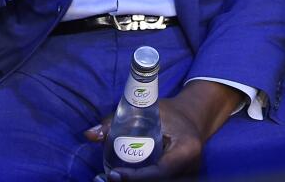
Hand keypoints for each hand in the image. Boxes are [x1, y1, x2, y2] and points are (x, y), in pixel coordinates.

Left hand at [84, 82, 242, 180]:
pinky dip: (142, 181)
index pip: (160, 171)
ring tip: (113, 178)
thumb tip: (89, 134)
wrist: (194, 118)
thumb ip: (116, 122)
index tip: (114, 175)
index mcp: (186, 150)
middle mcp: (190, 168)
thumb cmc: (171, 112)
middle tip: (108, 178)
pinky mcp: (183, 179)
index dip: (135, 177)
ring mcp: (188, 177)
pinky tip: (125, 178)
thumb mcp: (146, 110)